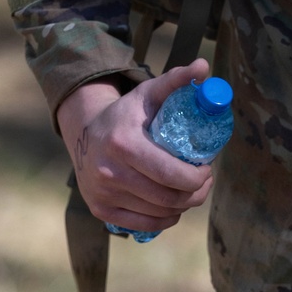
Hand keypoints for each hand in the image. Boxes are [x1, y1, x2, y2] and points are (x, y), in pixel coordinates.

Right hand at [57, 59, 213, 233]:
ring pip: (160, 213)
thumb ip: (177, 80)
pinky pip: (144, 225)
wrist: (85, 132)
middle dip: (196, 192)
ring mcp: (103, 194)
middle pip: (169, 197)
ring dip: (183, 206)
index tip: (207, 167)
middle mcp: (109, 172)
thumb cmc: (127, 113)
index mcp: (123, 143)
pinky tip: (173, 207)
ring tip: (190, 190)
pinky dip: (165, 219)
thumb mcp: (149, 93)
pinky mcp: (101, 209)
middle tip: (204, 181)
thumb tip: (203, 67)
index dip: (198, 177)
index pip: (171, 174)